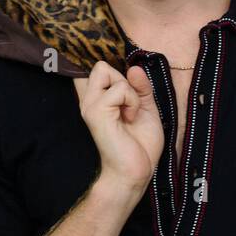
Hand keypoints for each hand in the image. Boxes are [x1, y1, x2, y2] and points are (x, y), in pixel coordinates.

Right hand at [73, 62, 163, 192]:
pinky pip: (120, 88)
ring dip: (129, 90)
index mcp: (98, 101)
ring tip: (130, 114)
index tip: (119, 74)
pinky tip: (131, 118)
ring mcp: (89, 105)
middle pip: (100, 66)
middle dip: (122, 79)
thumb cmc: (140, 145)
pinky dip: (132, 100)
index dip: (102, 64)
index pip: (90, 70)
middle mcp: (88, 101)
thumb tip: (134, 68)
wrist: (136, 172)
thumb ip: (141, 87)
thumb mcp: (146, 109)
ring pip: (104, 69)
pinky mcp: (96, 111)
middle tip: (130, 105)